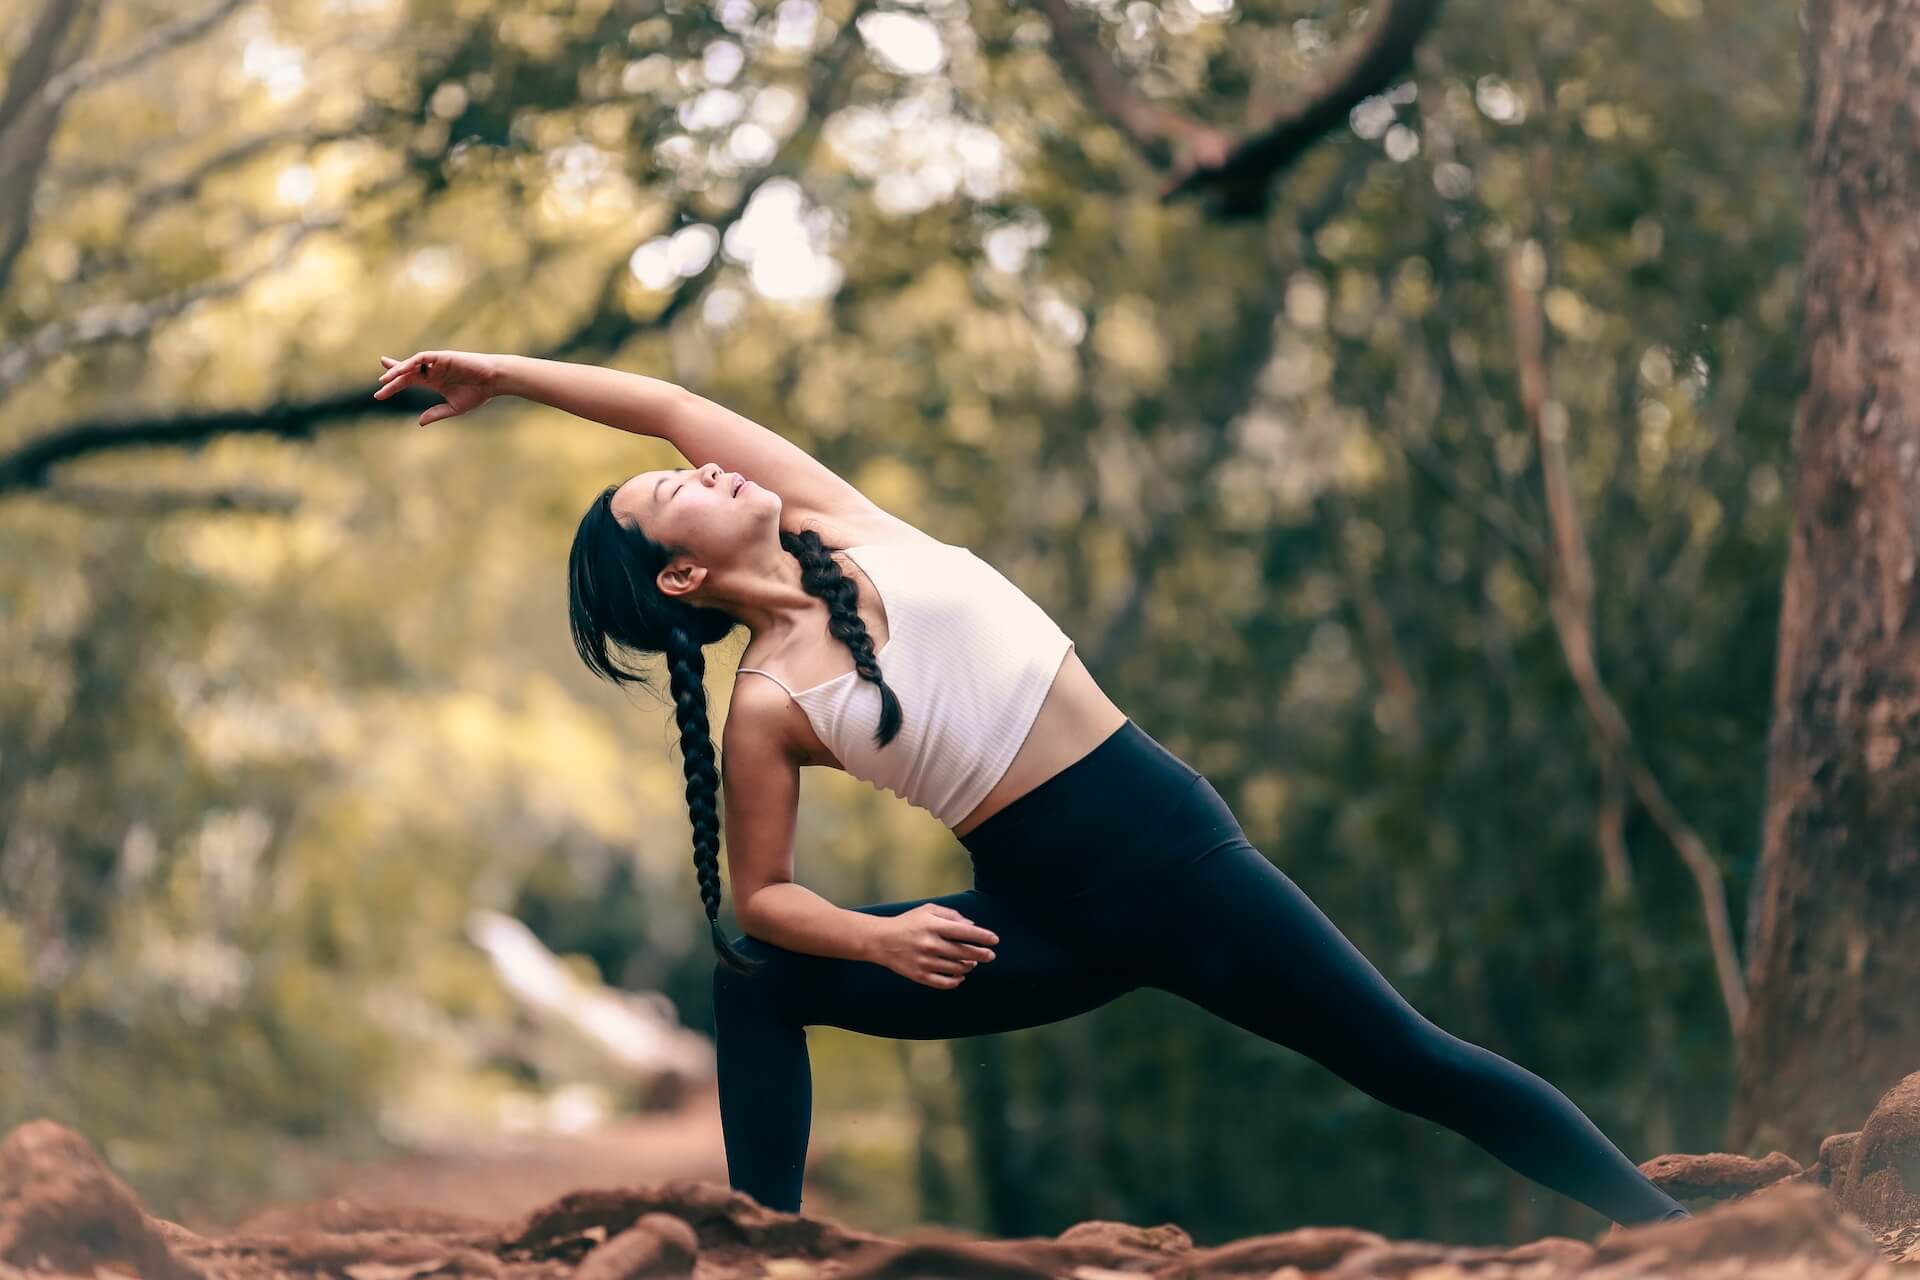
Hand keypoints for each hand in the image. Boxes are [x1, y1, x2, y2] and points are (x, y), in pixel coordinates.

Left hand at [373, 350, 502, 425]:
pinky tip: (402, 370)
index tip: (380, 389)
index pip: (409, 378)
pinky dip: (411, 363)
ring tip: (386, 380)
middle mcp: (432, 370)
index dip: (394, 382)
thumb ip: (436, 413)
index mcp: (434, 380)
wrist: (494, 381)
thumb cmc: (478, 393)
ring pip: (412, 364)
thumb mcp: (453, 408)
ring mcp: (437, 363)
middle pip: (406, 371)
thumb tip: (419, 422)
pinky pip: (422, 357)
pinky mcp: (442, 357)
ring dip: (399, 370)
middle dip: (392, 376)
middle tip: (380, 385)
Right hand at [868, 904, 998, 988]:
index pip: (965, 932)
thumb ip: (951, 915)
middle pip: (964, 953)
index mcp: (933, 925)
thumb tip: (972, 926)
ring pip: (956, 968)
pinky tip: (960, 975)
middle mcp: (930, 944)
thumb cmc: (908, 923)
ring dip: (969, 966)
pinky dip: (956, 981)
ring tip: (972, 963)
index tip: (995, 940)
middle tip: (991, 956)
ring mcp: (925, 962)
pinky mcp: (919, 976)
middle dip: (982, 954)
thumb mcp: (928, 910)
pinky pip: (944, 983)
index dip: (983, 937)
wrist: (880, 940)